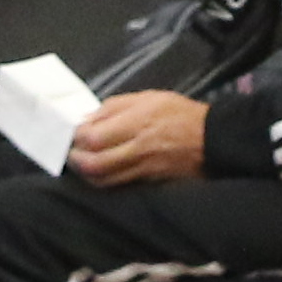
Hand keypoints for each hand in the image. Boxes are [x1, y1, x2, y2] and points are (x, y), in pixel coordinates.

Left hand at [68, 90, 207, 188]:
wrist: (210, 139)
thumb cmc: (179, 113)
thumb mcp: (148, 97)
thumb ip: (115, 107)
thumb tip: (88, 119)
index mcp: (137, 122)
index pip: (95, 136)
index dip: (77, 137)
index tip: (72, 133)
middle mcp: (138, 147)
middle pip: (95, 162)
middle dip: (76, 159)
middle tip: (71, 153)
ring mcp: (143, 168)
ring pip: (104, 179)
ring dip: (86, 173)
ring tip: (81, 164)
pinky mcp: (148, 181)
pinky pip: (118, 184)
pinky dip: (102, 180)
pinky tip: (97, 173)